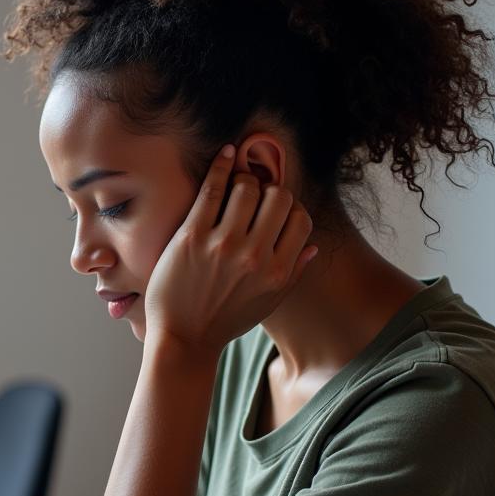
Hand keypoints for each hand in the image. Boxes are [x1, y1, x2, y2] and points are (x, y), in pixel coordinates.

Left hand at [144, 145, 316, 355]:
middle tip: (253, 197)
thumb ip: (292, 275)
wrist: (183, 339)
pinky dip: (221, 165)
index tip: (273, 211)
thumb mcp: (266, 305)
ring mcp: (222, 245)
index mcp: (278, 272)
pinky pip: (212, 188)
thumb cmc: (224, 321)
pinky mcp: (191, 237)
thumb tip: (311, 247)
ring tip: (235, 187)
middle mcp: (254, 257)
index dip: (289, 210)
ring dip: (244, 181)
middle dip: (268, 192)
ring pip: (247, 186)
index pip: (300, 218)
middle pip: (279, 197)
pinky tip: (225, 156)